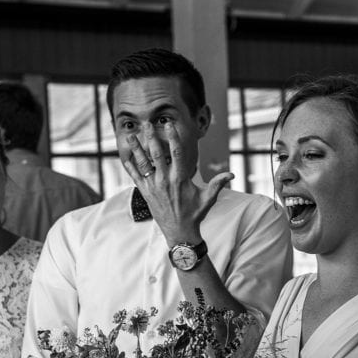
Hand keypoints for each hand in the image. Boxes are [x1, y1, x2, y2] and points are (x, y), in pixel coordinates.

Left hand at [121, 122, 232, 244]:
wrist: (179, 233)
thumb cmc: (194, 214)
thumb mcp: (208, 198)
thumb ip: (218, 184)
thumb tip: (232, 175)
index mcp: (180, 179)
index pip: (176, 153)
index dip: (172, 137)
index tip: (169, 125)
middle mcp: (165, 181)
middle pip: (156, 154)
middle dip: (151, 138)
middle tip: (147, 124)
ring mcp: (153, 187)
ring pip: (143, 164)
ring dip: (136, 149)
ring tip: (131, 136)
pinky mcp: (146, 193)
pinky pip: (136, 177)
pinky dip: (130, 167)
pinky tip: (125, 156)